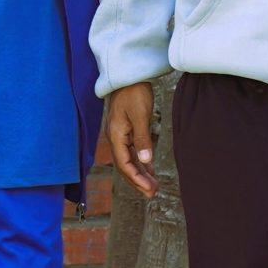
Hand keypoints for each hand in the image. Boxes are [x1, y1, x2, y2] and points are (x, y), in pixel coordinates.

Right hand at [104, 81, 158, 195]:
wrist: (128, 74)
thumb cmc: (134, 92)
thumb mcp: (140, 115)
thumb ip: (142, 138)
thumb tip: (145, 160)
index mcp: (116, 136)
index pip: (124, 164)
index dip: (136, 178)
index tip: (149, 189)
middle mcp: (115, 138)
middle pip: (125, 165)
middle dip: (137, 181)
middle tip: (152, 193)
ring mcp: (120, 134)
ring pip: (129, 159)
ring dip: (140, 173)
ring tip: (152, 185)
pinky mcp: (126, 129)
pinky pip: (132, 151)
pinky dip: (140, 161)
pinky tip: (148, 168)